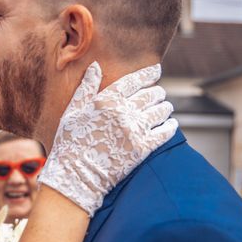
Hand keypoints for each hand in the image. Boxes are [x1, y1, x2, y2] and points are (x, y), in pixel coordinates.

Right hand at [38, 61, 177, 215]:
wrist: (76, 175)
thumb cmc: (70, 142)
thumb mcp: (73, 112)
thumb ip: (86, 89)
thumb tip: (95, 66)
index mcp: (106, 101)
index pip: (133, 81)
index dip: (148, 74)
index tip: (156, 71)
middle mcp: (122, 112)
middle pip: (150, 95)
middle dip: (157, 92)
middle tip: (159, 93)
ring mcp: (134, 131)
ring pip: (160, 111)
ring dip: (165, 107)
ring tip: (165, 107)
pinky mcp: (142, 149)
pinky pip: (164, 133)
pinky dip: (170, 126)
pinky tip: (171, 125)